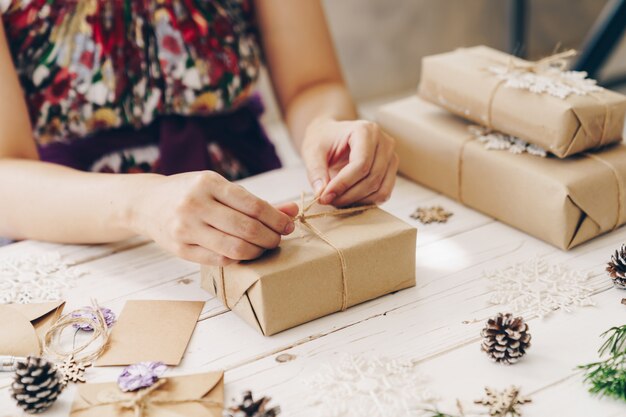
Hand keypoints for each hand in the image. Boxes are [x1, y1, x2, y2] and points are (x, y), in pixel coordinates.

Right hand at [133, 171, 298, 265]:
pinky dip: (239, 259)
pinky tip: (245, 253)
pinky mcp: (180, 249)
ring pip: (235, 248)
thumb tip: (293, 210)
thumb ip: (255, 201)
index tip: (289, 225)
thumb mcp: (220, 188)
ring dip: (258, 251)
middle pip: (247, 228)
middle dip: (271, 237)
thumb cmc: (191, 193)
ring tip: (264, 247)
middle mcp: (195, 204)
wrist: (147, 203)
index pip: (253, 205)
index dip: (276, 218)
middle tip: (278, 239)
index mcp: (208, 182)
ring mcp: (186, 228)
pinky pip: (219, 260)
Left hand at [301, 118, 397, 206]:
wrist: (332, 137)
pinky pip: (384, 193)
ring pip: (379, 189)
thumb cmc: (323, 140)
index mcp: (365, 130)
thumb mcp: (312, 152)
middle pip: (372, 178)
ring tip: (336, 200)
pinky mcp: (391, 171)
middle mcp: (384, 142)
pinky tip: (348, 199)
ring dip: (357, 201)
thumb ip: (316, 172)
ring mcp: (391, 157)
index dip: (343, 183)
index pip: (361, 163)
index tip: (324, 196)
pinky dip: (366, 202)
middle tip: (327, 200)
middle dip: (348, 195)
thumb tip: (321, 195)